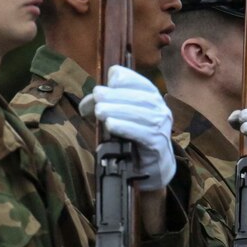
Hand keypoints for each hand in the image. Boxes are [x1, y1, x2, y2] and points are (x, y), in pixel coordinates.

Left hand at [78, 65, 174, 190]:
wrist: (151, 168)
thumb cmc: (133, 139)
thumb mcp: (119, 118)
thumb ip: (104, 107)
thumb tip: (85, 106)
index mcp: (152, 98)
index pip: (141, 82)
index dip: (127, 78)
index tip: (110, 79)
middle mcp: (160, 110)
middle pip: (140, 97)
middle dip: (116, 94)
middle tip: (97, 95)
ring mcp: (161, 128)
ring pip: (141, 114)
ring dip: (118, 110)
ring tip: (99, 111)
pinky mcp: (157, 145)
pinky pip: (143, 134)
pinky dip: (126, 127)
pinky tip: (111, 125)